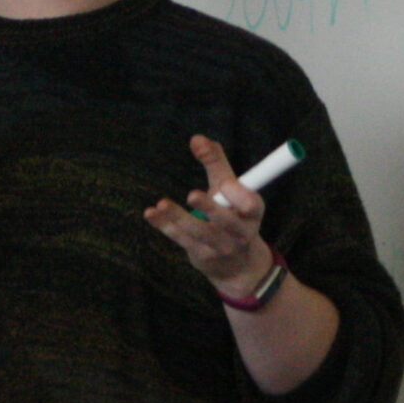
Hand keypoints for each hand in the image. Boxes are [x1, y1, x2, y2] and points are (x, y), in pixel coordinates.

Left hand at [143, 135, 272, 292]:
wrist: (236, 264)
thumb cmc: (231, 214)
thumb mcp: (229, 188)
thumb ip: (216, 162)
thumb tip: (196, 139)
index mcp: (252, 213)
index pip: (251, 204)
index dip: (239, 195)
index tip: (225, 183)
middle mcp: (239, 232)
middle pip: (225, 220)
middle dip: (209, 208)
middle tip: (192, 195)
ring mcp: (220, 246)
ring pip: (198, 231)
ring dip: (178, 217)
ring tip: (162, 203)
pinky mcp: (201, 255)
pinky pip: (181, 239)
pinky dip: (165, 225)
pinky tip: (151, 214)